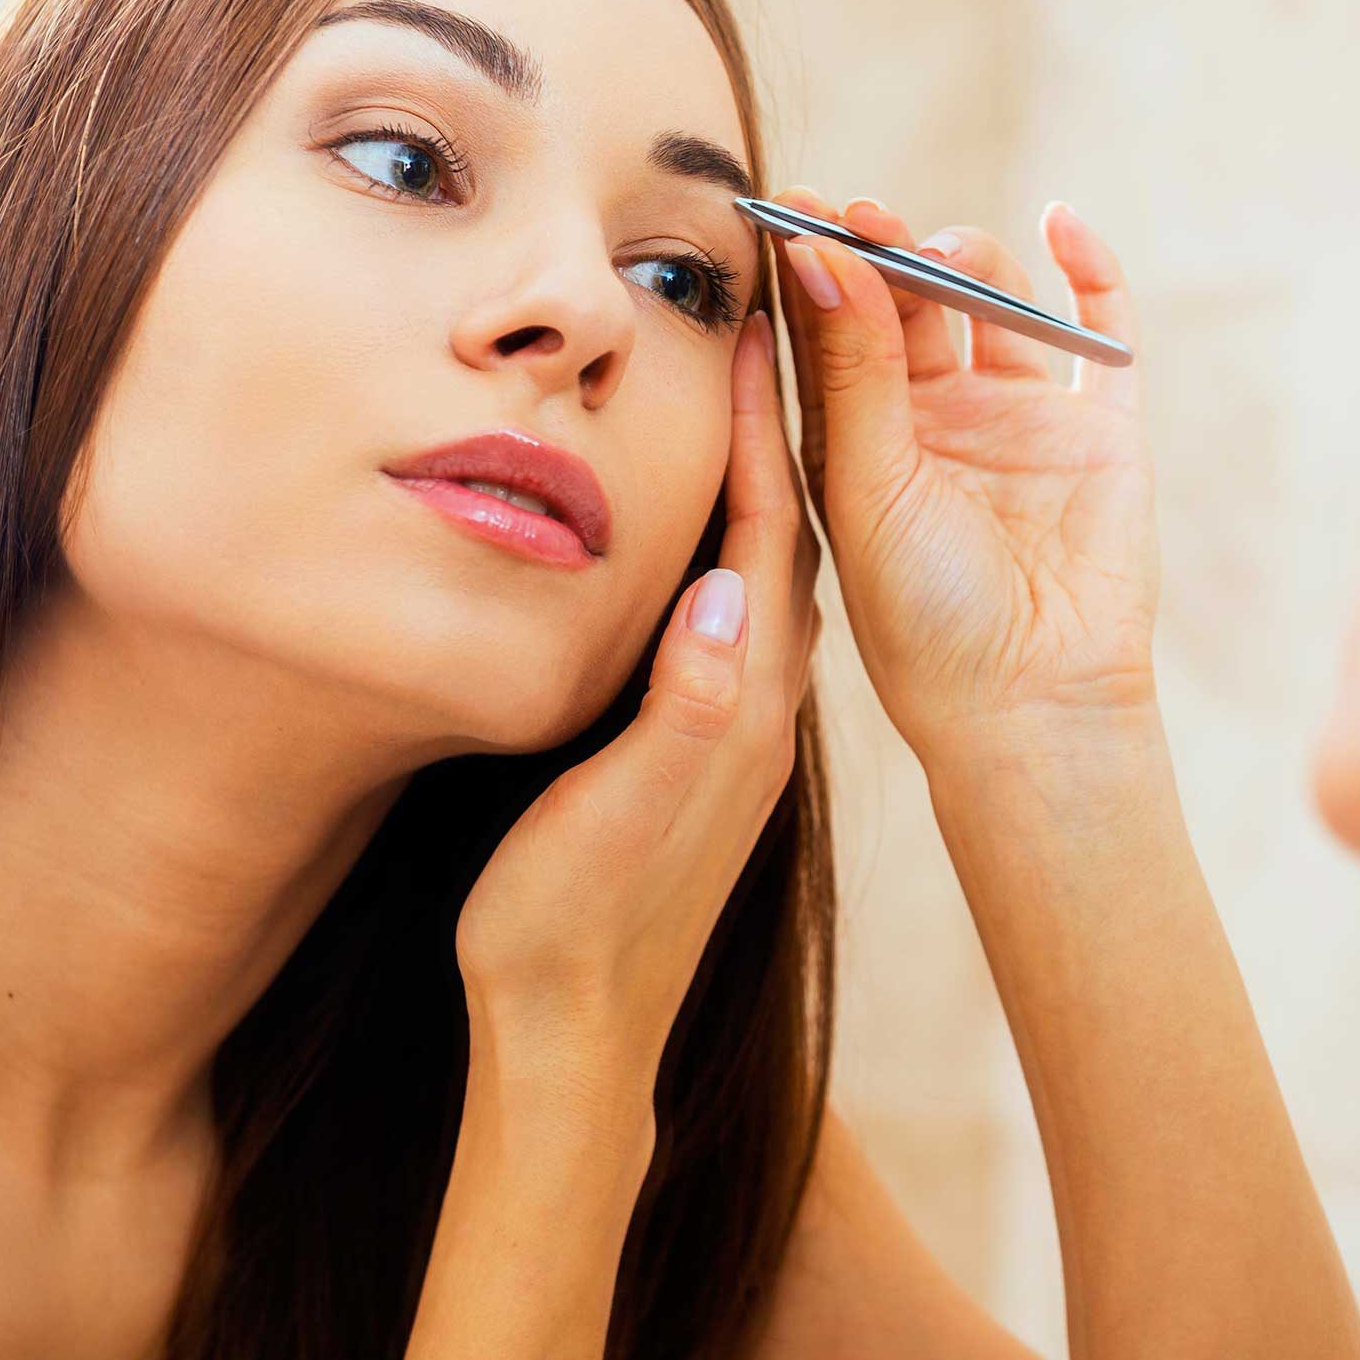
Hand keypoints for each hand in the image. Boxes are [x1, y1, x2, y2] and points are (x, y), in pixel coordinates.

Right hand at [453, 310, 819, 1091]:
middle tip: (771, 322)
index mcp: (744, 703)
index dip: (764, 423)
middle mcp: (758, 703)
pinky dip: (726, 542)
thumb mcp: (617, 814)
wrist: (574, 1036)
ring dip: (759, 475)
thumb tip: (727, 595)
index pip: (767, 533)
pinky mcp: (700, 747)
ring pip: (763, 568)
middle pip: (785, 532)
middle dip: (780, 422)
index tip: (756, 322)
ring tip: (742, 389)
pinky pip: (731, 612)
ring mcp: (735, 725)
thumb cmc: (576, 927)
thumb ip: (681, 709)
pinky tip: (702, 525)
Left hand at [771, 190, 1156, 756]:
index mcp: (861, 437)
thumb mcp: (868, 483)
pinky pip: (1099, 330)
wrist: (1028, 703)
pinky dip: (1089, 271)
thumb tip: (826, 249)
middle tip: (863, 214)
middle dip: (886, 249)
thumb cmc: (923, 617)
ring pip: (995, 302)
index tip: (792, 204)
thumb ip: (852, 366)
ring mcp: (1021, 418)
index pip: (834, 324)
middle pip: (910, 300)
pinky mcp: (1099, 428)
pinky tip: (1062, 221)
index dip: (816, 261)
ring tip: (945, 260)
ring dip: (969, 260)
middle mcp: (938, 418)